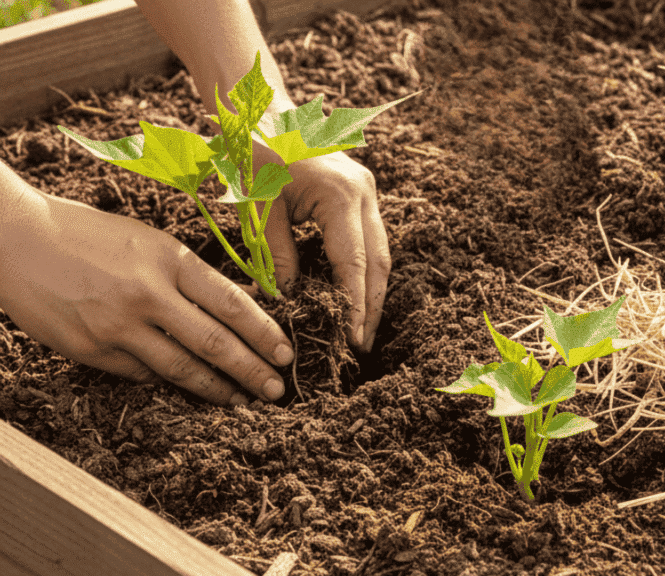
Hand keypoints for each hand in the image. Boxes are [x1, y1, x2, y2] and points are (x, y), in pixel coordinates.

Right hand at [0, 190, 293, 404]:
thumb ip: (188, 275)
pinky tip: (186, 388)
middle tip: (276, 391)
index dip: (264, 333)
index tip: (286, 353)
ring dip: (215, 389)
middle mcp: (148, 294)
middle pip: (214, 343)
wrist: (14, 240)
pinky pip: (142, 373)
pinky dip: (166, 380)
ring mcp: (117, 326)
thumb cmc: (88, 235)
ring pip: (181, 368)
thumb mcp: (148, 242)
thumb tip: (236, 307)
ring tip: (241, 400)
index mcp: (169, 258)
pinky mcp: (91, 349)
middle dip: (251, 370)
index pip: (231, 303)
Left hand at [248, 150, 389, 352]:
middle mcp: (363, 193)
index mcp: (339, 194)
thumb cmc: (254, 153)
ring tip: (360, 330)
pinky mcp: (362, 195)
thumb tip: (289, 300)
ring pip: (379, 253)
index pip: (354, 263)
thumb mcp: (258, 207)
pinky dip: (364, 272)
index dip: (354, 305)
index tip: (351, 338)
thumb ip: (277, 255)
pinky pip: (369, 241)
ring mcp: (367, 193)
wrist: (263, 112)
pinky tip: (354, 297)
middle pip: (379, 262)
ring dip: (372, 292)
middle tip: (361, 345)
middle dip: (371, 307)